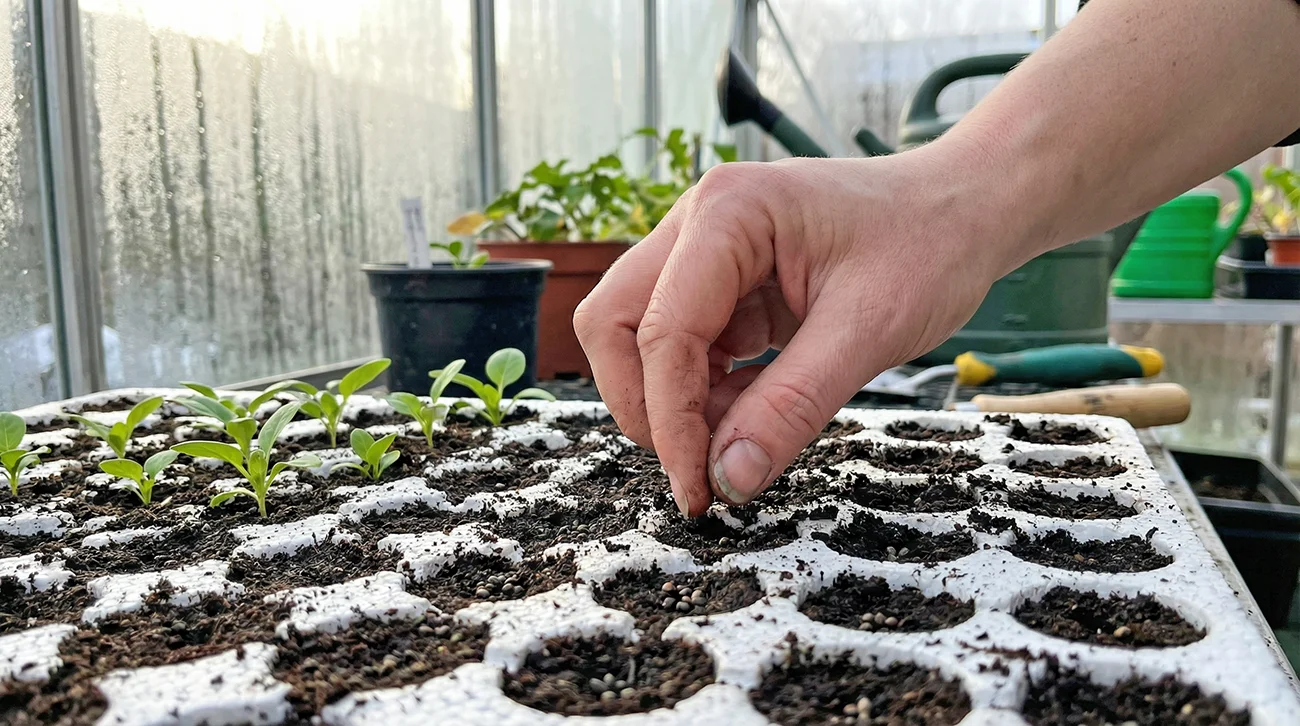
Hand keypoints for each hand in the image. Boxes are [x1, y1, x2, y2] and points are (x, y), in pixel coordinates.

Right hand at [574, 144, 1020, 515]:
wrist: (963, 210)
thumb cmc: (929, 244)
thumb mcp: (869, 331)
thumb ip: (793, 406)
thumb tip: (730, 478)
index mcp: (729, 213)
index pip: (663, 330)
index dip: (670, 419)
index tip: (700, 488)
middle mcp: (699, 222)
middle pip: (614, 323)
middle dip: (645, 403)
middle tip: (697, 468)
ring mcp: (704, 250)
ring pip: (638, 338)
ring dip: (674, 401)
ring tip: (737, 444)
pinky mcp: (721, 283)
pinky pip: (683, 346)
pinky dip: (703, 393)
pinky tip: (750, 417)